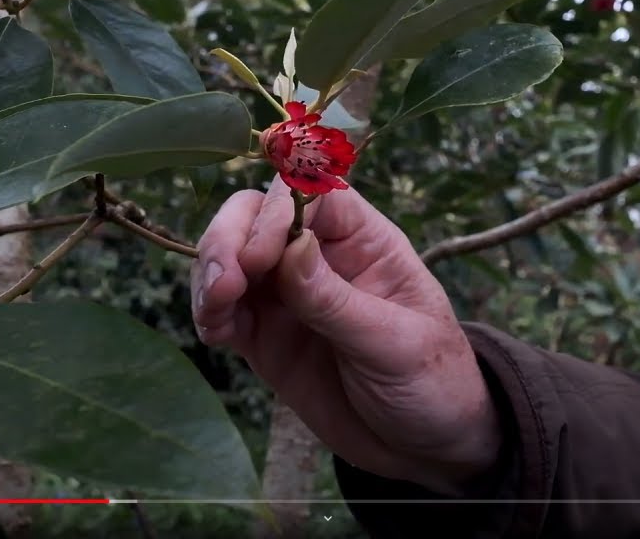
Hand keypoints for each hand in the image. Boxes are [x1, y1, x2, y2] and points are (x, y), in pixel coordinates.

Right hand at [191, 179, 501, 494]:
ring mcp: (286, 294)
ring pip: (229, 255)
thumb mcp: (395, 344)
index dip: (275, 212)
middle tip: (224, 287)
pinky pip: (222, 307)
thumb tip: (293, 246)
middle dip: (228, 239)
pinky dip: (207, 312)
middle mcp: (318, 254)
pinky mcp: (263, 334)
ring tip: (214, 314)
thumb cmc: (432, 382)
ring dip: (208, 274)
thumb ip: (337, 301)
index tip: (261, 259)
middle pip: (255, 213)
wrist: (424, 447)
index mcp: (364, 239)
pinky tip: (215, 335)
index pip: (309, 192)